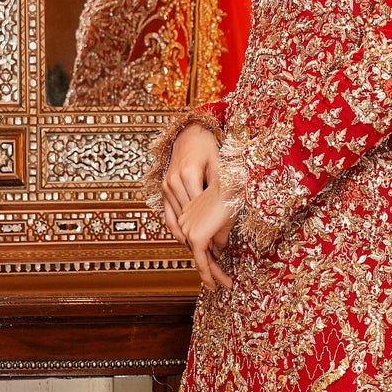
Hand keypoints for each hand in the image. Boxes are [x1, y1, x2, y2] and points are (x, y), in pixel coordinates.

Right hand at [161, 124, 222, 242]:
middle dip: (199, 239)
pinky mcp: (163, 189)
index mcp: (189, 175)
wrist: (189, 133)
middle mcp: (174, 182)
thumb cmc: (207, 147)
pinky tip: (186, 241)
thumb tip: (228, 215)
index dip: (209, 231)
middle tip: (213, 257)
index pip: (199, 212)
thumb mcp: (220, 165)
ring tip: (202, 252)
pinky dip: (176, 229)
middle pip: (187, 219)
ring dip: (188, 237)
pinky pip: (167, 215)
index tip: (219, 248)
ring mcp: (166, 186)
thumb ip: (222, 189)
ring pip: (176, 220)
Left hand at [176, 176, 239, 291]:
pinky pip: (201, 260)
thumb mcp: (224, 219)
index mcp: (188, 216)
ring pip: (201, 258)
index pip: (199, 242)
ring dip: (214, 273)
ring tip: (225, 284)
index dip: (209, 257)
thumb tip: (219, 249)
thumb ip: (218, 234)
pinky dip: (207, 273)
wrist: (229, 186)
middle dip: (212, 269)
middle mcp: (185, 224)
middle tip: (220, 282)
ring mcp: (188, 230)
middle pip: (199, 252)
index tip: (218, 267)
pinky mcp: (195, 236)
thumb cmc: (229, 197)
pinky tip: (214, 284)